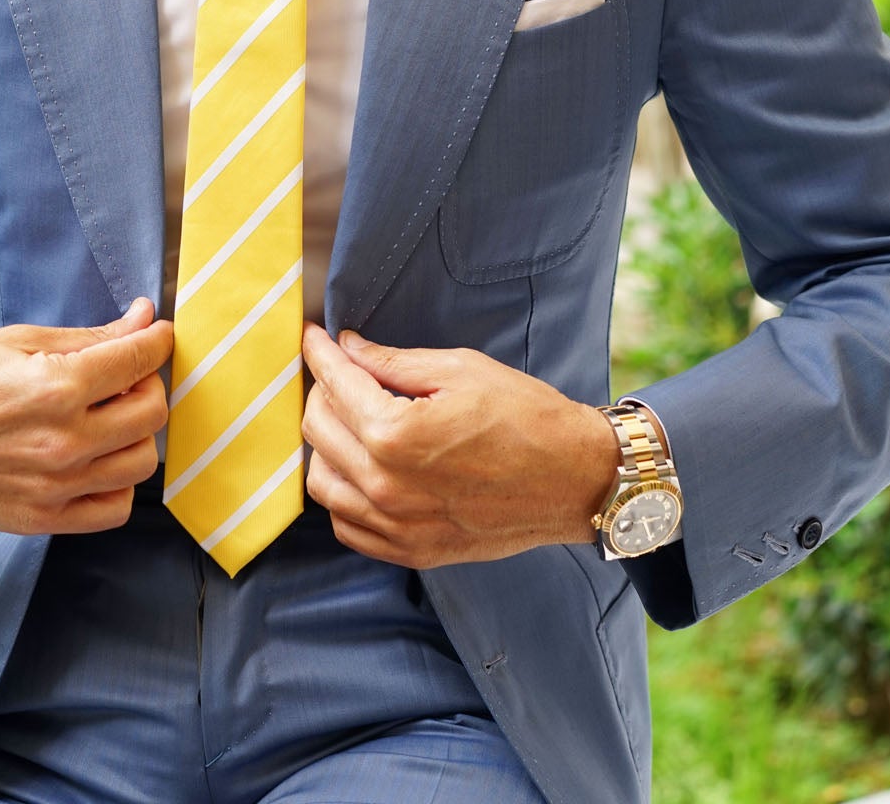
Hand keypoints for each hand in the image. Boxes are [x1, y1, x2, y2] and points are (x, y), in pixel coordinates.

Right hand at [0, 298, 171, 534]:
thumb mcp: (16, 341)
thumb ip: (89, 338)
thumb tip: (144, 320)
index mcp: (55, 387)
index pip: (139, 360)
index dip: (156, 340)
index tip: (155, 333)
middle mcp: (62, 443)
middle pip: (152, 413)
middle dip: (146, 384)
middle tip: (123, 374)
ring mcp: (54, 488)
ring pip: (142, 462)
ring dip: (136, 434)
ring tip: (106, 416)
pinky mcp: (41, 519)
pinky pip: (114, 508)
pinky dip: (117, 482)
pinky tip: (94, 458)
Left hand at [300, 324, 618, 567]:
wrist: (576, 479)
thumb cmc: (527, 419)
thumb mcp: (461, 370)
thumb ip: (394, 362)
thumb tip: (350, 348)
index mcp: (396, 434)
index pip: (334, 385)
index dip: (320, 354)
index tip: (313, 339)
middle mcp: (387, 486)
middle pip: (318, 430)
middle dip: (321, 392)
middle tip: (338, 373)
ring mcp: (397, 525)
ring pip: (322, 483)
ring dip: (326, 445)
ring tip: (348, 421)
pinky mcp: (411, 550)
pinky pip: (347, 526)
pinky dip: (342, 495)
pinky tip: (360, 470)